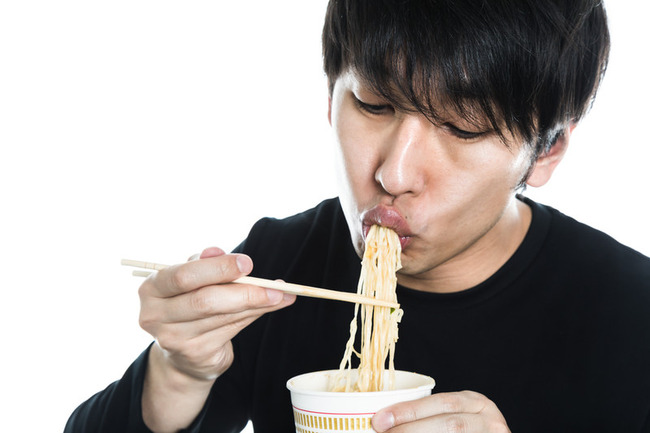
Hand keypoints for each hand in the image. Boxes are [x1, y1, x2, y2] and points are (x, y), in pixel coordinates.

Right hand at [138, 247, 295, 431]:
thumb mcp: (193, 280)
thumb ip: (206, 265)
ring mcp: (173, 339)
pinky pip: (232, 329)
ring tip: (281, 294)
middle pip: (204, 300)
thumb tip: (219, 251)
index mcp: (151, 288)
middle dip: (243, 291)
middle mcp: (155, 316)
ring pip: (223, 316)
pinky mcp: (195, 354)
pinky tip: (271, 305)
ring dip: (257, 303)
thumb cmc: (189, 303)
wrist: (182, 355)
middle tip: (273, 285)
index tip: (247, 263)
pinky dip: (255, 315)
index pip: (183, 276)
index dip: (217, 269)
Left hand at [372, 391, 509, 432]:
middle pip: (449, 424)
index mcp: (476, 403)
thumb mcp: (451, 414)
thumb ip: (425, 415)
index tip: (380, 419)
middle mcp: (489, 421)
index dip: (409, 411)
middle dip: (412, 428)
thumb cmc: (464, 427)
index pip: (441, 403)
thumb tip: (382, 420)